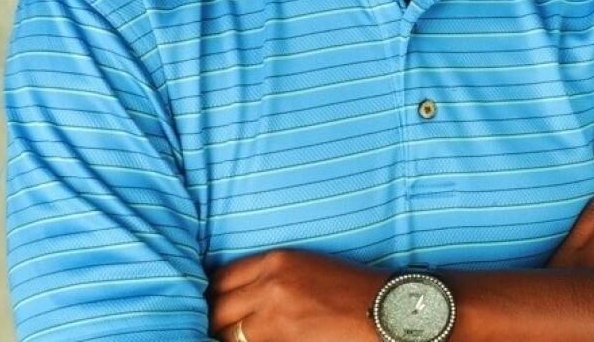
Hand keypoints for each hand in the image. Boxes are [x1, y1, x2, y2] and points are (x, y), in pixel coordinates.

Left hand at [210, 249, 384, 341]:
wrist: (383, 309)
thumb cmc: (348, 287)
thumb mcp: (305, 266)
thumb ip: (270, 276)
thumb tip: (238, 296)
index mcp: (276, 259)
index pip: (222, 278)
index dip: (212, 295)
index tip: (210, 304)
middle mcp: (271, 284)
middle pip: (218, 308)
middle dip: (214, 320)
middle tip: (213, 328)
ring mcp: (276, 316)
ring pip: (228, 335)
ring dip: (228, 338)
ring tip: (227, 339)